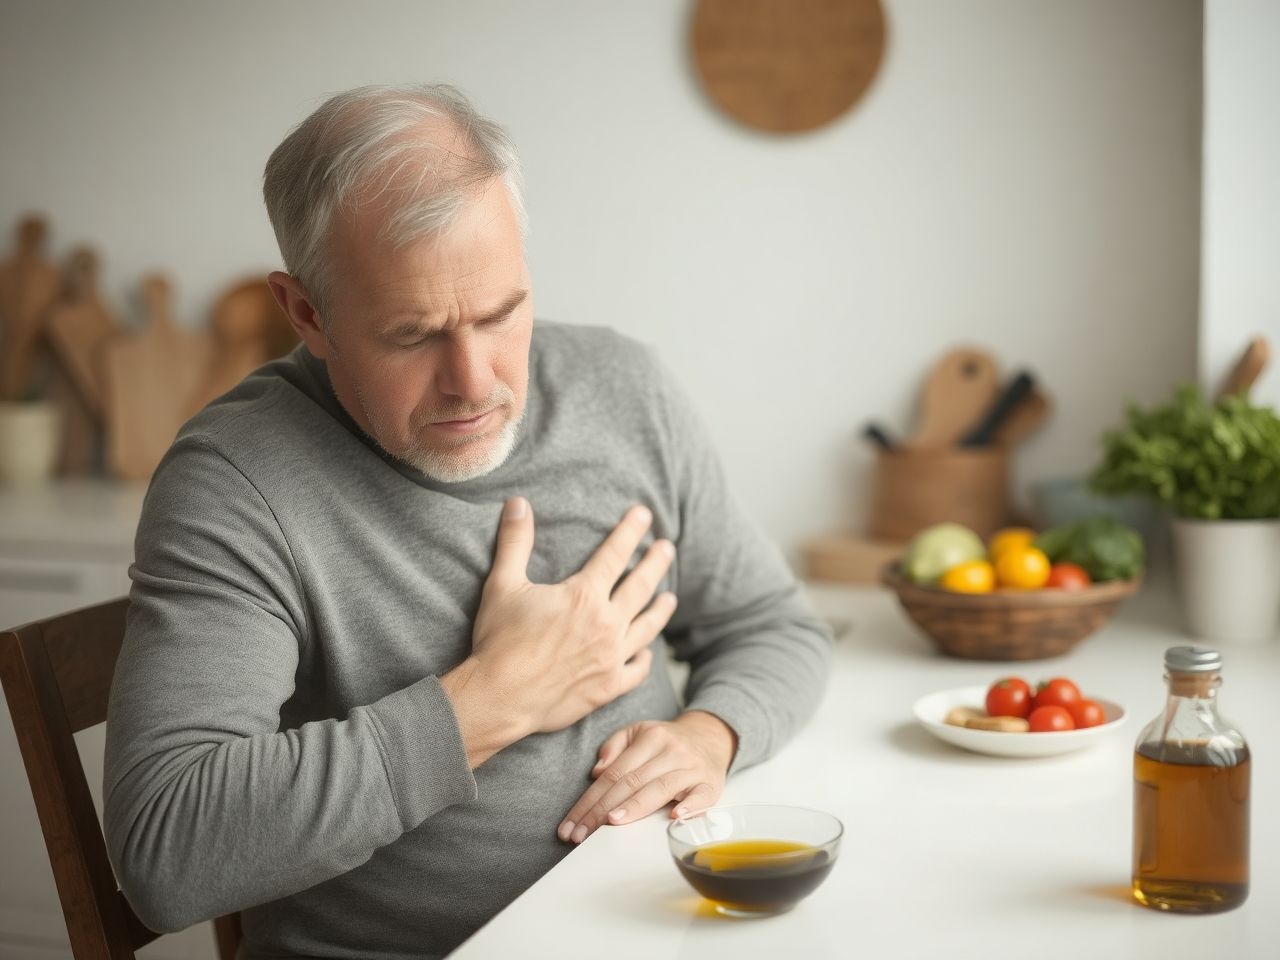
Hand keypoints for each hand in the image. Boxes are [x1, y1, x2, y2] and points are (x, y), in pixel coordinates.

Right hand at [441, 497, 676, 766]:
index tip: (644, 515)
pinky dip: (645, 660)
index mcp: (583, 596)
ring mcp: (611, 658)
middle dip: (656, 563)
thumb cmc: (499, 641)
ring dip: (660, 610)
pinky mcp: (608, 687)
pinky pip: (637, 670)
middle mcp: (606, 624)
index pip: (615, 554)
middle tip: (667, 548)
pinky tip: (647, 653)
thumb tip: (517, 502)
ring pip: (647, 627)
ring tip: (670, 598)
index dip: (630, 531)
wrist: (500, 697)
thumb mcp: (503, 584)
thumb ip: (515, 541)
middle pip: (641, 587)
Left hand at [557, 711, 737, 844]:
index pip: (614, 773)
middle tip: (580, 834)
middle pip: (631, 783)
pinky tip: (674, 818)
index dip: (590, 798)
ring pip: (659, 789)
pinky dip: (689, 807)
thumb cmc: (667, 741)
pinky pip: (700, 797)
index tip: (571, 823)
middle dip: (601, 810)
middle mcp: (672, 751)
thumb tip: (597, 772)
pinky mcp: (711, 784)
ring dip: (634, 807)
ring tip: (612, 822)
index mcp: (651, 737)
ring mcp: (692, 768)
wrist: (711, 738)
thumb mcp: (639, 731)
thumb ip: (615, 745)